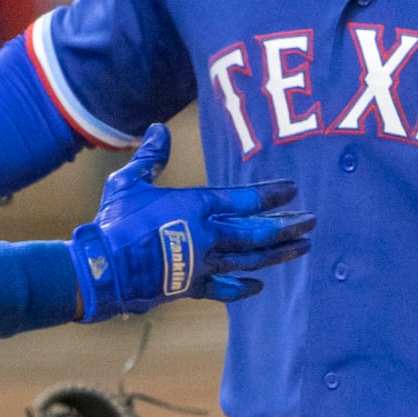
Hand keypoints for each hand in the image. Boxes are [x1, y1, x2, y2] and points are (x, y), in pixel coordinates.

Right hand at [69, 123, 313, 321]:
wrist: (105, 268)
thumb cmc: (116, 221)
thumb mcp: (129, 182)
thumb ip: (150, 157)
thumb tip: (160, 128)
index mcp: (196, 206)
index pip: (245, 199)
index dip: (272, 194)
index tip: (293, 189)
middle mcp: (208, 236)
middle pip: (258, 232)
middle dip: (288, 226)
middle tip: (312, 221)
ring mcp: (203, 264)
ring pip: (251, 260)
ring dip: (279, 254)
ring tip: (303, 248)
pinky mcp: (191, 286)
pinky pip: (225, 288)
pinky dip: (243, 287)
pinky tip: (258, 286)